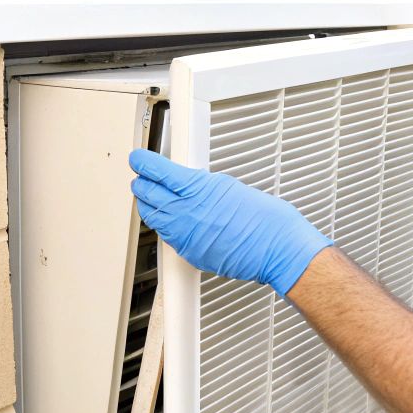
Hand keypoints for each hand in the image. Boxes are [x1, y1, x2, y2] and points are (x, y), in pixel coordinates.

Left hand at [129, 149, 331, 295]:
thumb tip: (185, 183)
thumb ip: (200, 184)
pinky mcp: (189, 253)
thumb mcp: (227, 185)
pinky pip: (166, 237)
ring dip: (149, 205)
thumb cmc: (262, 217)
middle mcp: (185, 212)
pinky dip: (164, 226)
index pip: (157, 171)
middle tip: (142, 178)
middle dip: (142, 184)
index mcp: (196, 189)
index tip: (138, 159)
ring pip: (152, 217)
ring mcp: (184, 235)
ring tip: (150, 198)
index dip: (143, 163)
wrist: (274, 246)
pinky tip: (169, 221)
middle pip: (147, 194)